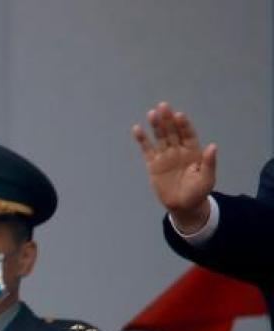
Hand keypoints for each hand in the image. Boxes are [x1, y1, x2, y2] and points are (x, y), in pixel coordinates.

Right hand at [132, 102, 216, 232]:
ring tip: (152, 113)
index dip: (183, 125)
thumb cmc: (198, 191)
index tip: (179, 115)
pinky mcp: (153, 164)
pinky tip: (137, 129)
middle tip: (163, 106)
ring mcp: (165, 156)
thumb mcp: (207, 179)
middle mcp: (178, 150)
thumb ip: (209, 162)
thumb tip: (212, 146)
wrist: (183, 205)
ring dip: (156, 126)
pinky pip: (147, 150)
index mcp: (193, 151)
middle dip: (168, 119)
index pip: (187, 134)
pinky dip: (142, 140)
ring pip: (160, 137)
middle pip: (172, 132)